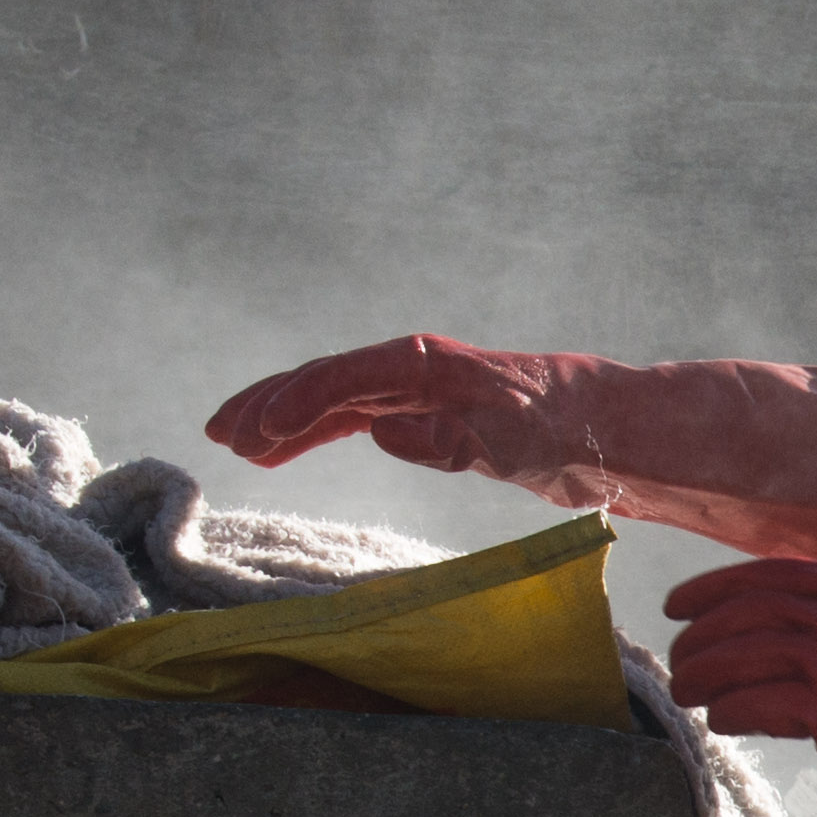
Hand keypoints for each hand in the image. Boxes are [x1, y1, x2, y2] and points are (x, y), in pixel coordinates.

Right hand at [207, 335, 564, 478]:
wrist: (597, 423)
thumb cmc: (558, 427)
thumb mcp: (509, 441)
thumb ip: (449, 439)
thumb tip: (383, 433)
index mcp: (426, 365)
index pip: (349, 378)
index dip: (302, 403)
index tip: (261, 432)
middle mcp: (410, 368)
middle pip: (324, 381)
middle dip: (269, 405)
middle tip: (219, 434)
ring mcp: (409, 389)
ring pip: (328, 399)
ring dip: (280, 420)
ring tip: (231, 443)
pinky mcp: (417, 412)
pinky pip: (347, 417)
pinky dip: (311, 432)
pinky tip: (279, 451)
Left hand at [667, 557, 816, 816]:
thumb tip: (750, 630)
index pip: (764, 574)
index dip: (711, 588)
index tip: (676, 607)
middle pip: (744, 613)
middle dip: (699, 638)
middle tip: (678, 664)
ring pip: (743, 655)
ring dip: (702, 674)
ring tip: (686, 694)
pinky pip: (757, 703)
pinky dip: (730, 711)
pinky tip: (721, 721)